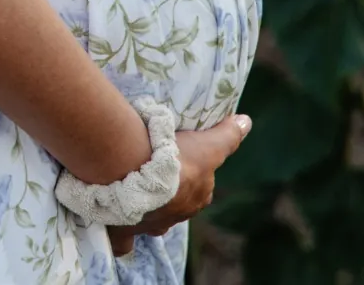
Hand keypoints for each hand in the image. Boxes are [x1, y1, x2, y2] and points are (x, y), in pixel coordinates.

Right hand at [104, 112, 251, 252]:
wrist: (134, 171)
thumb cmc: (176, 160)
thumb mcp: (208, 146)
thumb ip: (228, 136)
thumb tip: (246, 121)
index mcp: (197, 200)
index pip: (200, 189)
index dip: (193, 176)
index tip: (180, 160)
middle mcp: (177, 217)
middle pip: (178, 206)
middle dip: (171, 194)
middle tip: (157, 171)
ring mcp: (150, 226)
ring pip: (153, 221)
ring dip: (148, 209)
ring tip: (134, 188)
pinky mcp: (125, 231)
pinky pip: (124, 241)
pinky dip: (123, 236)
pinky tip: (117, 224)